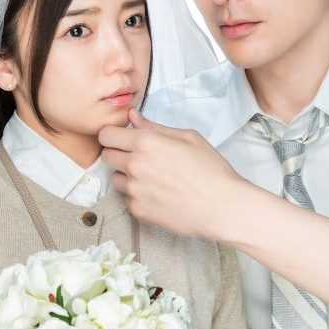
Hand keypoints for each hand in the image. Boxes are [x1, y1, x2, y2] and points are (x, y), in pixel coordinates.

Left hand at [99, 109, 240, 237]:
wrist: (222, 206)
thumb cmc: (210, 170)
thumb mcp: (188, 137)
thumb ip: (154, 127)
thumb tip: (133, 118)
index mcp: (146, 142)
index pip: (106, 135)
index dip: (113, 135)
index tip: (121, 138)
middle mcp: (135, 165)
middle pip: (106, 156)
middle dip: (118, 154)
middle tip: (138, 158)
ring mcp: (134, 190)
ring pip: (115, 179)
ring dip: (127, 176)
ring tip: (152, 178)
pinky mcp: (138, 210)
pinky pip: (127, 199)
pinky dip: (138, 196)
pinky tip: (158, 194)